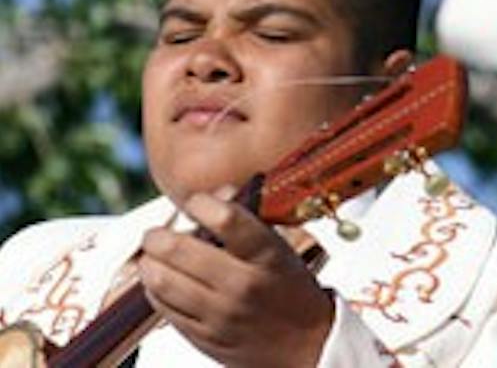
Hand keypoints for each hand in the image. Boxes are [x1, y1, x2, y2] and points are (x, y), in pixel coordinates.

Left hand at [138, 192, 332, 367]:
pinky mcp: (204, 337)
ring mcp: (220, 314)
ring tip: (151, 257)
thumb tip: (216, 194)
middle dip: (158, 236)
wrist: (306, 343)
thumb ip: (247, 221)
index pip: (226, 219)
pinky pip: (164, 310)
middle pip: (181, 251)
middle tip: (155, 233)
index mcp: (267, 256)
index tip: (194, 203)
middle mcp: (243, 285)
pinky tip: (160, 282)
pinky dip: (155, 290)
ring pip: (163, 282)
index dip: (201, 204)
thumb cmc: (291, 289)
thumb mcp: (280, 248)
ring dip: (149, 263)